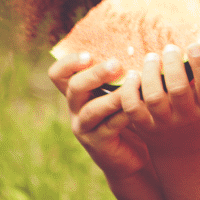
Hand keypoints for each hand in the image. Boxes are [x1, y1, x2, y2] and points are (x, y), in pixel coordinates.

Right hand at [49, 53, 151, 178]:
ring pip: (91, 109)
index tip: (89, 54)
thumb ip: (123, 74)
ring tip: (130, 87)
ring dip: (111, 96)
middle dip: (94, 74)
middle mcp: (76, 109)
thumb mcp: (121, 93)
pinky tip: (138, 107)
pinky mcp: (99, 144)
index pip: (59, 74)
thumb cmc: (129, 117)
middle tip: (116, 64)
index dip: (68, 63)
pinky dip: (124, 114)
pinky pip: (109, 127)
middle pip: (74, 87)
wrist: (133, 156)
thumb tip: (141, 43)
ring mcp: (85, 128)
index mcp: (79, 93)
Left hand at [122, 43, 199, 155]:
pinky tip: (133, 75)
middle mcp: (187, 117)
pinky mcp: (143, 126)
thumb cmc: (198, 108)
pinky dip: (130, 89)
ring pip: (154, 97)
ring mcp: (164, 123)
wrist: (182, 146)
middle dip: (173, 65)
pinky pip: (132, 108)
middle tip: (170, 48)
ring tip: (151, 57)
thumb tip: (199, 46)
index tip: (193, 46)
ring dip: (151, 73)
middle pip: (179, 89)